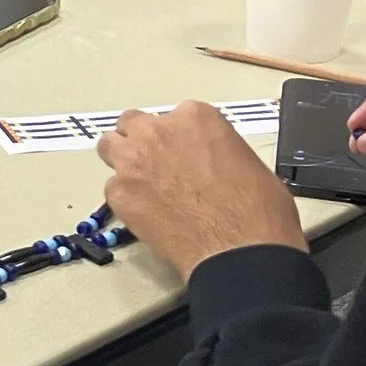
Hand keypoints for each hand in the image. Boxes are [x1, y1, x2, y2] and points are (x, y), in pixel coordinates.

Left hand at [98, 100, 306, 279]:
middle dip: (141, 140)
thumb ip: (215, 149)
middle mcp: (158, 132)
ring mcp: (133, 162)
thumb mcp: (245, 160)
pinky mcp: (120, 194)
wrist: (239, 249)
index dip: (178, 138)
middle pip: (132, 123)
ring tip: (140, 183)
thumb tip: (209, 162)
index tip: (183, 153)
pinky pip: (113, 188)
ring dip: (123, 160)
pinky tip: (145, 213)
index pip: (174, 117)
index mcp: (194, 118)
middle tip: (154, 162)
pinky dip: (125, 198)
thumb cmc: (256, 210)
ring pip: (110, 147)